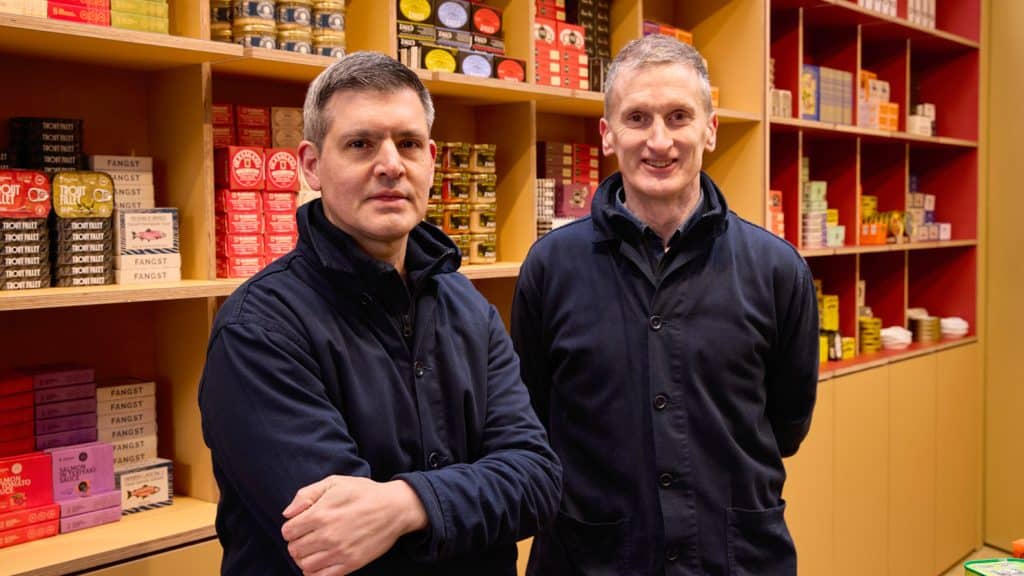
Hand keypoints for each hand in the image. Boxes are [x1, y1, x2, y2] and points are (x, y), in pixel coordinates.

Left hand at [281, 476, 427, 574]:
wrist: (395, 508)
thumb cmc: (364, 493)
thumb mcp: (334, 482)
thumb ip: (306, 495)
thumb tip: (287, 514)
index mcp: (320, 514)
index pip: (288, 531)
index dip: (292, 528)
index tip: (302, 524)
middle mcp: (327, 535)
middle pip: (294, 550)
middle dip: (297, 543)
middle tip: (309, 536)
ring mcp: (339, 552)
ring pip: (304, 565)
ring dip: (305, 558)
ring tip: (315, 549)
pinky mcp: (350, 564)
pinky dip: (315, 572)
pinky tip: (321, 561)